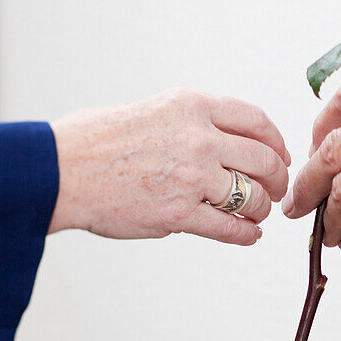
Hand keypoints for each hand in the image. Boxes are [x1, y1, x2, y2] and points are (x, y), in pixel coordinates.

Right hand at [49, 89, 289, 244]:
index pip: (255, 120)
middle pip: (263, 159)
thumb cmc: (96, 139)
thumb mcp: (154, 108)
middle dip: (276, 177)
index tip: (279, 154)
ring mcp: (192, 177)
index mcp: (192, 106)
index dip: (276, 141)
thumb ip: (191, 120)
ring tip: (257, 214)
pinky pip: (230, 228)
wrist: (60, 170)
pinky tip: (248, 235)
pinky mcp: (180, 213)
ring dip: (261, 209)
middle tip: (275, 187)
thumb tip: (221, 137)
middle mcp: (199, 137)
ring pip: (252, 196)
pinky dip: (246, 234)